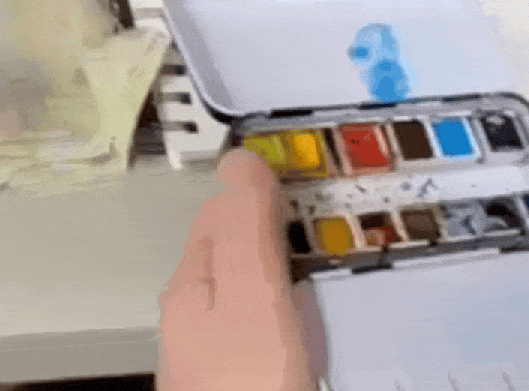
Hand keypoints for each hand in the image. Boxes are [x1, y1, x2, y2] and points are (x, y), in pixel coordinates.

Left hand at [158, 149, 326, 390]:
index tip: (314, 181)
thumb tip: (238, 158)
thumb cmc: (250, 380)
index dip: (265, 189)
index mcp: (195, 282)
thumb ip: (246, 229)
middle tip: (331, 221)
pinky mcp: (240, 377)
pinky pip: (267, 323)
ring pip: (252, 287)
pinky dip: (293, 308)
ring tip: (333, 264)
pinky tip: (316, 322)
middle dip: (277, 227)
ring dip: (289, 267)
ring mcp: (215, 350)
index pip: (223, 209)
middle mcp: (196, 312)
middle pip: (235, 248)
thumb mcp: (252, 295)